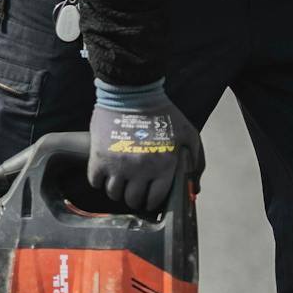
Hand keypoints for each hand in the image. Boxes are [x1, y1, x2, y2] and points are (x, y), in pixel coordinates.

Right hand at [87, 83, 203, 214]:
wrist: (132, 92)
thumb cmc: (163, 113)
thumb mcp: (188, 134)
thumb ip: (196, 162)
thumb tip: (195, 189)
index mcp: (162, 166)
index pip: (155, 199)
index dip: (152, 201)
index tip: (149, 196)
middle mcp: (139, 170)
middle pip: (132, 200)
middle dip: (135, 197)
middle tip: (135, 189)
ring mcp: (117, 165)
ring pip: (113, 194)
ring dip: (117, 190)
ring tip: (121, 180)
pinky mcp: (99, 158)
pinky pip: (95, 182)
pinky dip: (100, 180)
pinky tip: (107, 172)